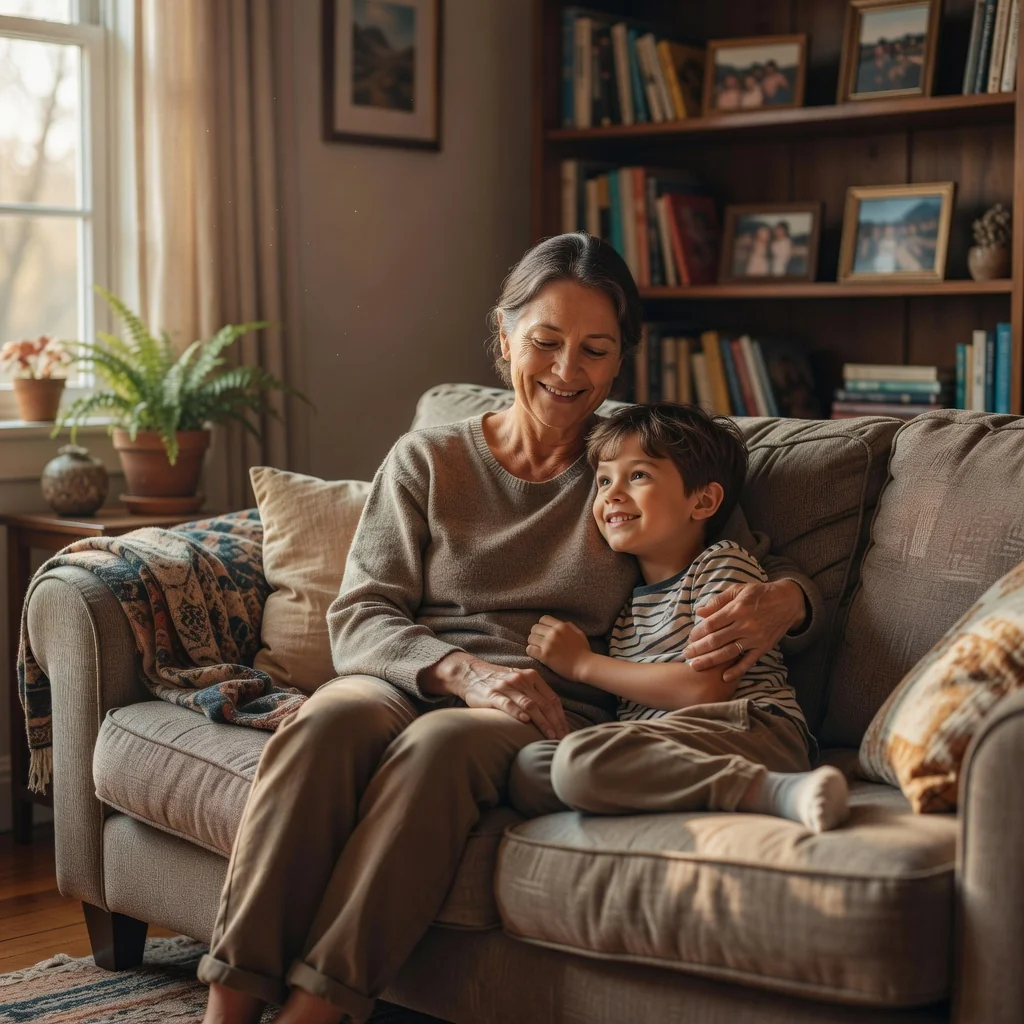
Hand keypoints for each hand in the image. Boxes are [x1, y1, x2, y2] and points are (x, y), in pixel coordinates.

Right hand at [447, 654, 569, 739]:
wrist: (470, 674)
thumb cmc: (498, 681)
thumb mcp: (519, 681)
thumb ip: (534, 693)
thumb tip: (553, 714)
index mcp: (531, 677)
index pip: (551, 698)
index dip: (561, 716)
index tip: (566, 732)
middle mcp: (521, 680)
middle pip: (543, 704)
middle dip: (555, 723)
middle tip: (561, 739)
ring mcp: (507, 687)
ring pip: (529, 705)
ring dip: (542, 722)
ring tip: (550, 735)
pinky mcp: (492, 694)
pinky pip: (507, 704)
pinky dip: (517, 712)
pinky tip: (525, 721)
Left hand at [527, 615, 592, 682]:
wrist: (585, 666)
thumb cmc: (584, 651)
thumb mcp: (579, 633)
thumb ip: (569, 626)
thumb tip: (561, 624)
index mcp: (561, 626)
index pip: (543, 619)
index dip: (542, 625)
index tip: (543, 632)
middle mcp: (553, 633)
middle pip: (534, 628)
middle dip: (536, 634)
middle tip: (539, 642)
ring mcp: (548, 644)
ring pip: (530, 638)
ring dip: (533, 643)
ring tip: (537, 648)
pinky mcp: (544, 655)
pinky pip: (529, 649)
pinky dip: (531, 652)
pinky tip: (536, 655)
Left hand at [682, 579, 804, 682]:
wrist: (788, 601)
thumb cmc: (759, 594)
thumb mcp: (738, 590)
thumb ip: (718, 601)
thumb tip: (699, 612)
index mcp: (737, 609)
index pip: (711, 624)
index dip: (697, 633)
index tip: (689, 638)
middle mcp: (745, 625)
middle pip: (716, 640)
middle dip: (698, 649)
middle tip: (686, 654)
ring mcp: (755, 638)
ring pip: (728, 652)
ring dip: (710, 661)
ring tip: (695, 666)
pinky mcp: (764, 648)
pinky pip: (748, 662)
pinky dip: (737, 670)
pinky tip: (724, 677)